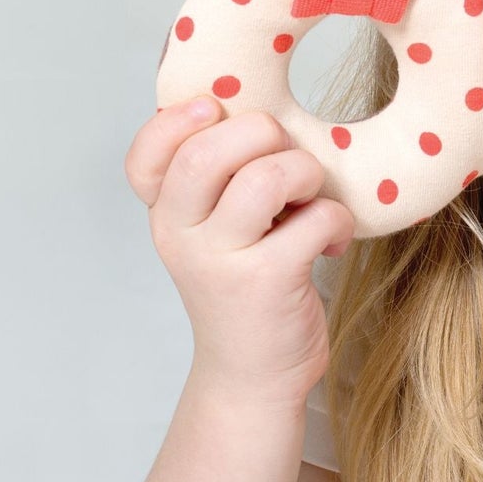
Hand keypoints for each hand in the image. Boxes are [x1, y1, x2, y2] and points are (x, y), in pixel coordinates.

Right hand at [124, 98, 354, 403]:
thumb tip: (263, 106)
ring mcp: (220, 261)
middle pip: (207, 153)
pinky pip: (316, 217)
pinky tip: (332, 241)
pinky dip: (337, 219)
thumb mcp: (221, 231)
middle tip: (288, 160)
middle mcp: (181, 235)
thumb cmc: (249, 284)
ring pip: (266, 178)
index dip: (175, 121)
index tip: (215, 109)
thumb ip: (225, 179)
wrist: (253, 375)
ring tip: (313, 199)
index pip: (144, 157)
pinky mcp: (266, 281)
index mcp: (168, 214)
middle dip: (263, 134)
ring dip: (307, 174)